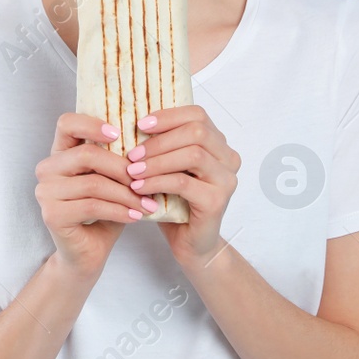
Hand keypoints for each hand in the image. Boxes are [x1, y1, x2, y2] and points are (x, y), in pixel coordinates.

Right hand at [36, 112, 154, 280]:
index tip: (119, 134)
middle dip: (122, 168)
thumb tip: (149, 143)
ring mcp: (45, 192)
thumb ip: (120, 160)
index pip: (66, 123)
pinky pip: (93, 206)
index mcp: (60, 153)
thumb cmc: (103, 213)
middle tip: (147, 181)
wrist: (87, 254)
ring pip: (93, 183)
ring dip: (126, 194)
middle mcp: (47, 169)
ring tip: (148, 204)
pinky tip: (136, 216)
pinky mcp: (52, 214)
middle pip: (86, 154)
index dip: (92, 124)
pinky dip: (119, 211)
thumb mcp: (112, 181)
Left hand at [126, 105, 240, 269]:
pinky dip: (156, 181)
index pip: (198, 115)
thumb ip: (162, 145)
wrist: (191, 244)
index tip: (140, 124)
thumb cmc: (176, 203)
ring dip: (156, 160)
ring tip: (132, 170)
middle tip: (132, 153)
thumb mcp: (168, 168)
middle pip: (197, 131)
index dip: (169, 116)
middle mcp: (228, 159)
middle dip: (160, 140)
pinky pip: (183, 182)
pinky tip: (138, 187)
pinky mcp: (216, 200)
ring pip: (192, 154)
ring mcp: (226, 180)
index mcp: (219, 145)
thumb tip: (129, 119)